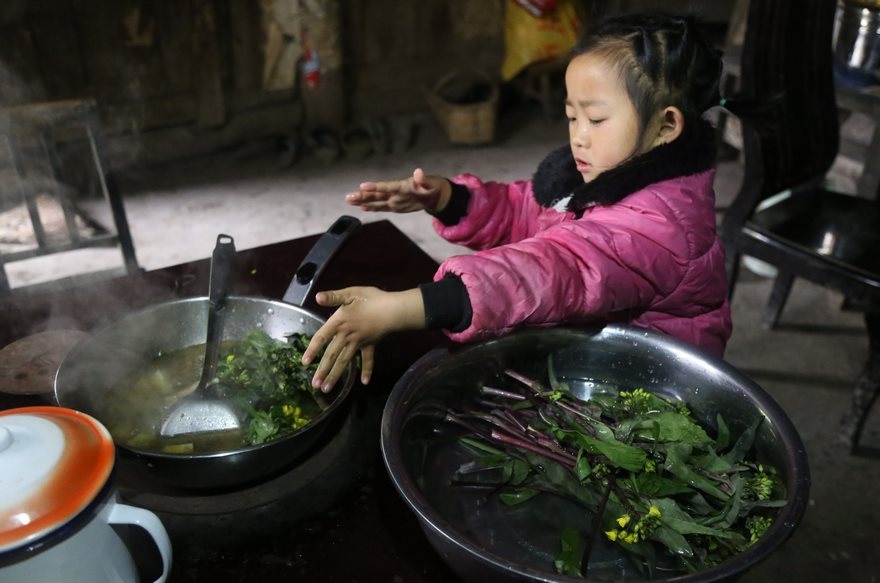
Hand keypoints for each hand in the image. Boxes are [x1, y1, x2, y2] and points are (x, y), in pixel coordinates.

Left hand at [301, 287, 424, 391]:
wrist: (393, 309)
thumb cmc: (372, 299)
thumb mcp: (351, 293)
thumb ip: (333, 297)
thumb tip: (317, 297)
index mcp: (339, 322)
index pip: (321, 337)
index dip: (312, 350)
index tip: (304, 363)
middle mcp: (347, 336)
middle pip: (332, 355)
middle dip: (323, 371)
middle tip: (314, 385)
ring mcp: (359, 343)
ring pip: (345, 362)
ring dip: (336, 376)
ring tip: (327, 389)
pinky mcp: (371, 345)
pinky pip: (368, 360)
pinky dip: (367, 370)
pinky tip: (364, 382)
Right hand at [345, 168, 451, 213]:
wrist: (433, 194)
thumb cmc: (432, 187)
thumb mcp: (430, 184)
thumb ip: (423, 180)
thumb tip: (419, 171)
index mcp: (402, 186)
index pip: (387, 186)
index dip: (375, 186)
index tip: (362, 186)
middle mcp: (394, 192)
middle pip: (376, 194)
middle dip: (363, 195)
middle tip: (349, 197)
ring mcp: (393, 199)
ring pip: (375, 200)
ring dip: (362, 201)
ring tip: (349, 200)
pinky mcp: (395, 206)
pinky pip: (381, 207)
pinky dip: (371, 207)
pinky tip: (361, 208)